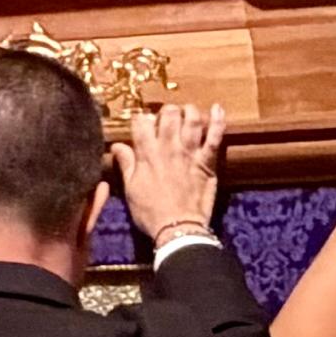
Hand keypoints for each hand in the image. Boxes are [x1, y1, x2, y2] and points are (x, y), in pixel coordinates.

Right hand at [116, 101, 225, 245]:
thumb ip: (126, 163)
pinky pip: (215, 137)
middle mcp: (169, 147)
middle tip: (166, 117)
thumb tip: (117, 145)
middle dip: (166, 111)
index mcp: (147, 153)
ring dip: (189, 111)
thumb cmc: (150, 212)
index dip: (141, 119)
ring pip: (192, 120)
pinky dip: (218, 121)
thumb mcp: (131, 188)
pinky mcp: (207, 162)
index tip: (142, 123)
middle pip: (168, 115)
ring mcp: (190, 152)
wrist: (177, 228)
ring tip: (187, 111)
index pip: (141, 123)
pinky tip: (218, 108)